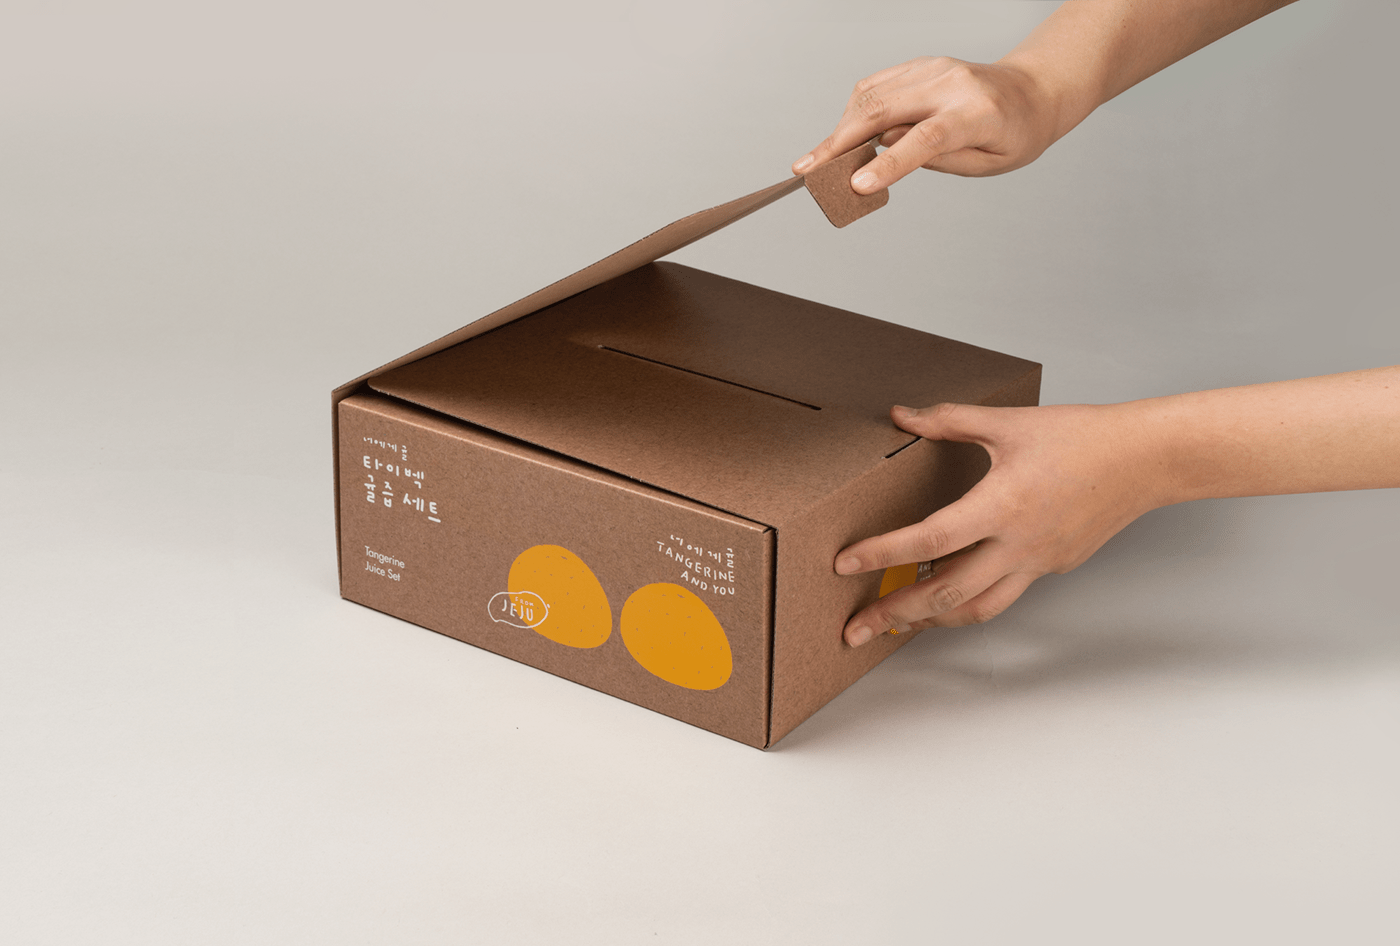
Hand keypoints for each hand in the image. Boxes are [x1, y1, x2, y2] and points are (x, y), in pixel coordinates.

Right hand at [791, 56, 1059, 190]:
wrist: (1032, 91)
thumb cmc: (1015, 133)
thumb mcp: (988, 163)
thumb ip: (937, 159)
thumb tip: (884, 150)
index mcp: (978, 113)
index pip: (926, 138)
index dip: (889, 163)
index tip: (857, 186)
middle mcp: (951, 83)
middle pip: (884, 109)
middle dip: (839, 142)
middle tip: (808, 171)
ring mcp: (932, 68)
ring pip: (870, 95)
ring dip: (839, 129)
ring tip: (820, 161)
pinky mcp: (919, 66)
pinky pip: (875, 86)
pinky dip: (853, 113)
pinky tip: (843, 137)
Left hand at [837, 401, 1165, 644]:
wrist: (1144, 461)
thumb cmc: (1081, 437)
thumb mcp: (1009, 422)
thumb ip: (949, 420)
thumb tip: (902, 416)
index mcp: (1001, 505)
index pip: (928, 539)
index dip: (882, 553)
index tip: (845, 563)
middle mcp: (1017, 544)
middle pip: (945, 593)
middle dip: (894, 614)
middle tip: (856, 628)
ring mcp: (1035, 562)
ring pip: (975, 608)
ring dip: (930, 620)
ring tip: (894, 625)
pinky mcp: (1049, 568)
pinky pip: (1000, 595)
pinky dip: (967, 602)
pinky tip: (944, 596)